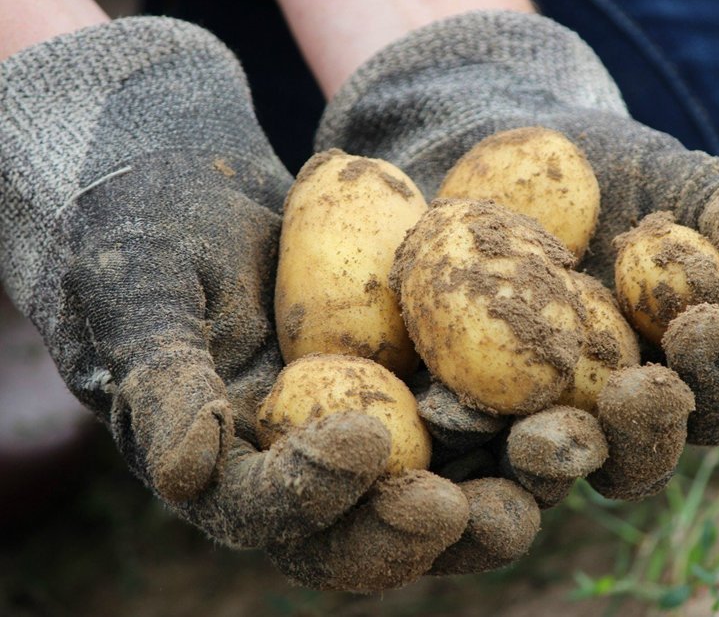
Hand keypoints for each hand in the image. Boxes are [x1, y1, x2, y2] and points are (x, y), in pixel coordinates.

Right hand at [0, 18, 539, 591]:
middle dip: (424, 530)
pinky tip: (578, 392)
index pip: (268, 514)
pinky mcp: (421, 388)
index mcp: (228, 471)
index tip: (362, 442)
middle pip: (369, 532)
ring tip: (553, 461)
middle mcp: (305, 471)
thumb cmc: (146, 237)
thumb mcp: (137, 295)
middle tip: (481, 509)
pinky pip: (477, 417)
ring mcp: (371, 432)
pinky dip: (524, 416)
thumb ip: (159, 379)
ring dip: (501, 491)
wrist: (195, 190)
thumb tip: (182, 474)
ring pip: (440, 490)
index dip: (313, 496)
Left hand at [315, 11, 718, 503]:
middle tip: (634, 395)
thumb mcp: (677, 181)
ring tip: (538, 438)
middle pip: (634, 461)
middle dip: (641, 437)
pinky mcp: (445, 419)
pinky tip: (439, 417)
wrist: (482, 151)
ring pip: (541, 477)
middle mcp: (601, 422)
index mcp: (674, 379)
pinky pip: (448, 450)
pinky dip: (450, 447)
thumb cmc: (600, 170)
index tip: (703, 326)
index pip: (718, 401)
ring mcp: (520, 429)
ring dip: (547, 466)